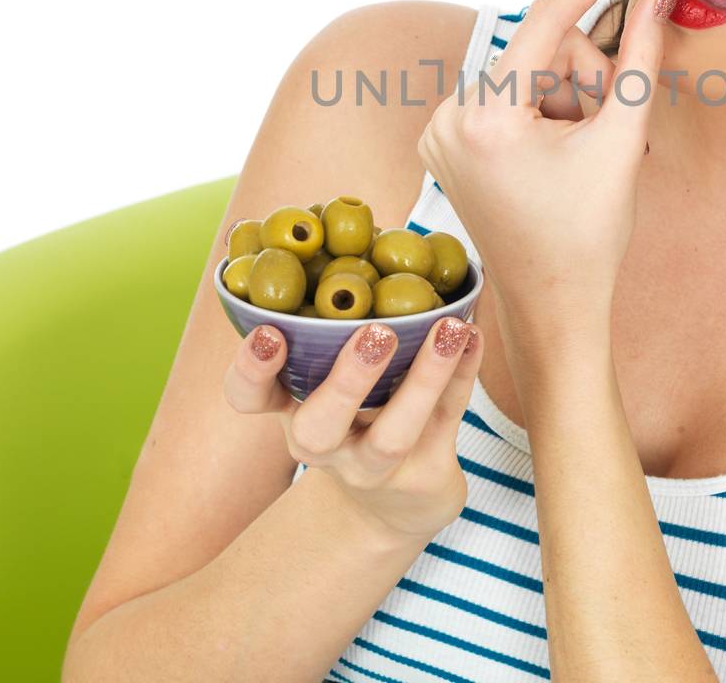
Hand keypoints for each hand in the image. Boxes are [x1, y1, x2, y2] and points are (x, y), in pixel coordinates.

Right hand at [223, 316, 483, 541]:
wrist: (396, 503)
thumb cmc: (356, 411)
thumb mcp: (330, 375)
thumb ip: (331, 319)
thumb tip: (343, 222)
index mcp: (291, 409)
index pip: (250, 398)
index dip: (251, 369)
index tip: (268, 331)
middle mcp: (324, 446)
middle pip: (320, 428)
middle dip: (346, 380)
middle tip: (374, 332)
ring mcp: (373, 469)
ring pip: (394, 434)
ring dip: (424, 378)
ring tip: (450, 328)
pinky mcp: (423, 476)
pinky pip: (446, 421)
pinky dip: (463, 375)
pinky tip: (475, 335)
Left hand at [415, 0, 677, 355]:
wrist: (551, 304)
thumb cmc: (589, 234)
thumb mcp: (622, 139)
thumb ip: (642, 56)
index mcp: (486, 119)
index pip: (546, 18)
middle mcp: (448, 118)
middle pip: (540, 49)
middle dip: (587, 76)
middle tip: (617, 120)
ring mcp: (439, 130)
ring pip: (526, 70)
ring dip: (568, 97)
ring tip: (586, 150)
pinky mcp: (443, 141)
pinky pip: (505, 94)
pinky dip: (542, 111)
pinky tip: (557, 154)